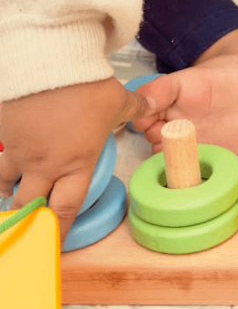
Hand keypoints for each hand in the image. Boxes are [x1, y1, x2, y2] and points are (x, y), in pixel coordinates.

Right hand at [0, 79, 152, 243]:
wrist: (50, 65)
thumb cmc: (87, 87)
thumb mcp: (117, 99)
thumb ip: (135, 108)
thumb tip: (151, 107)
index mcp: (75, 163)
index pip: (65, 208)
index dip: (58, 230)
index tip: (52, 244)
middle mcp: (44, 165)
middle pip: (27, 205)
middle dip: (26, 218)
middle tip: (26, 226)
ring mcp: (18, 151)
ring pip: (4, 184)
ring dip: (7, 192)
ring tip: (10, 195)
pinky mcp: (3, 134)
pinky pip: (0, 155)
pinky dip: (3, 162)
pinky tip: (9, 158)